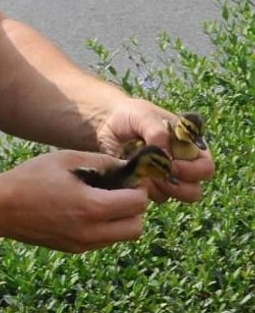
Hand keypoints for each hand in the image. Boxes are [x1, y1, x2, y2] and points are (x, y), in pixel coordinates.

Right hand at [0, 149, 149, 252]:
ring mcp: (82, 244)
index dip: (138, 188)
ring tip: (103, 199)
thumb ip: (102, 162)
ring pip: (121, 237)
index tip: (128, 177)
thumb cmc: (32, 177)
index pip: (138, 204)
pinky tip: (87, 209)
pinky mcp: (74, 249)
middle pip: (137, 228)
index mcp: (92, 207)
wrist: (0, 207)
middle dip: (135, 208)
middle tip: (120, 191)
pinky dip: (106, 227)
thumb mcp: (67, 159)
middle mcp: (91, 232)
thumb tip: (126, 166)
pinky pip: (103, 241)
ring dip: (121, 219)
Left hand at [96, 97, 214, 203]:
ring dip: (162, 188)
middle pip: (195, 190)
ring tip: (145, 173)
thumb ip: (157, 132)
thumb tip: (166, 157)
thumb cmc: (131, 115)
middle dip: (179, 186)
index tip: (172, 164)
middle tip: (160, 174)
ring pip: (175, 197)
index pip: (205, 167)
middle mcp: (183, 165)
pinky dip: (146, 189)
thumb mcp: (144, 115)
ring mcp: (166, 178)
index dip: (193, 170)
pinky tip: (134, 174)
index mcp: (190, 146)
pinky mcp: (150, 187)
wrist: (106, 123)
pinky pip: (156, 197)